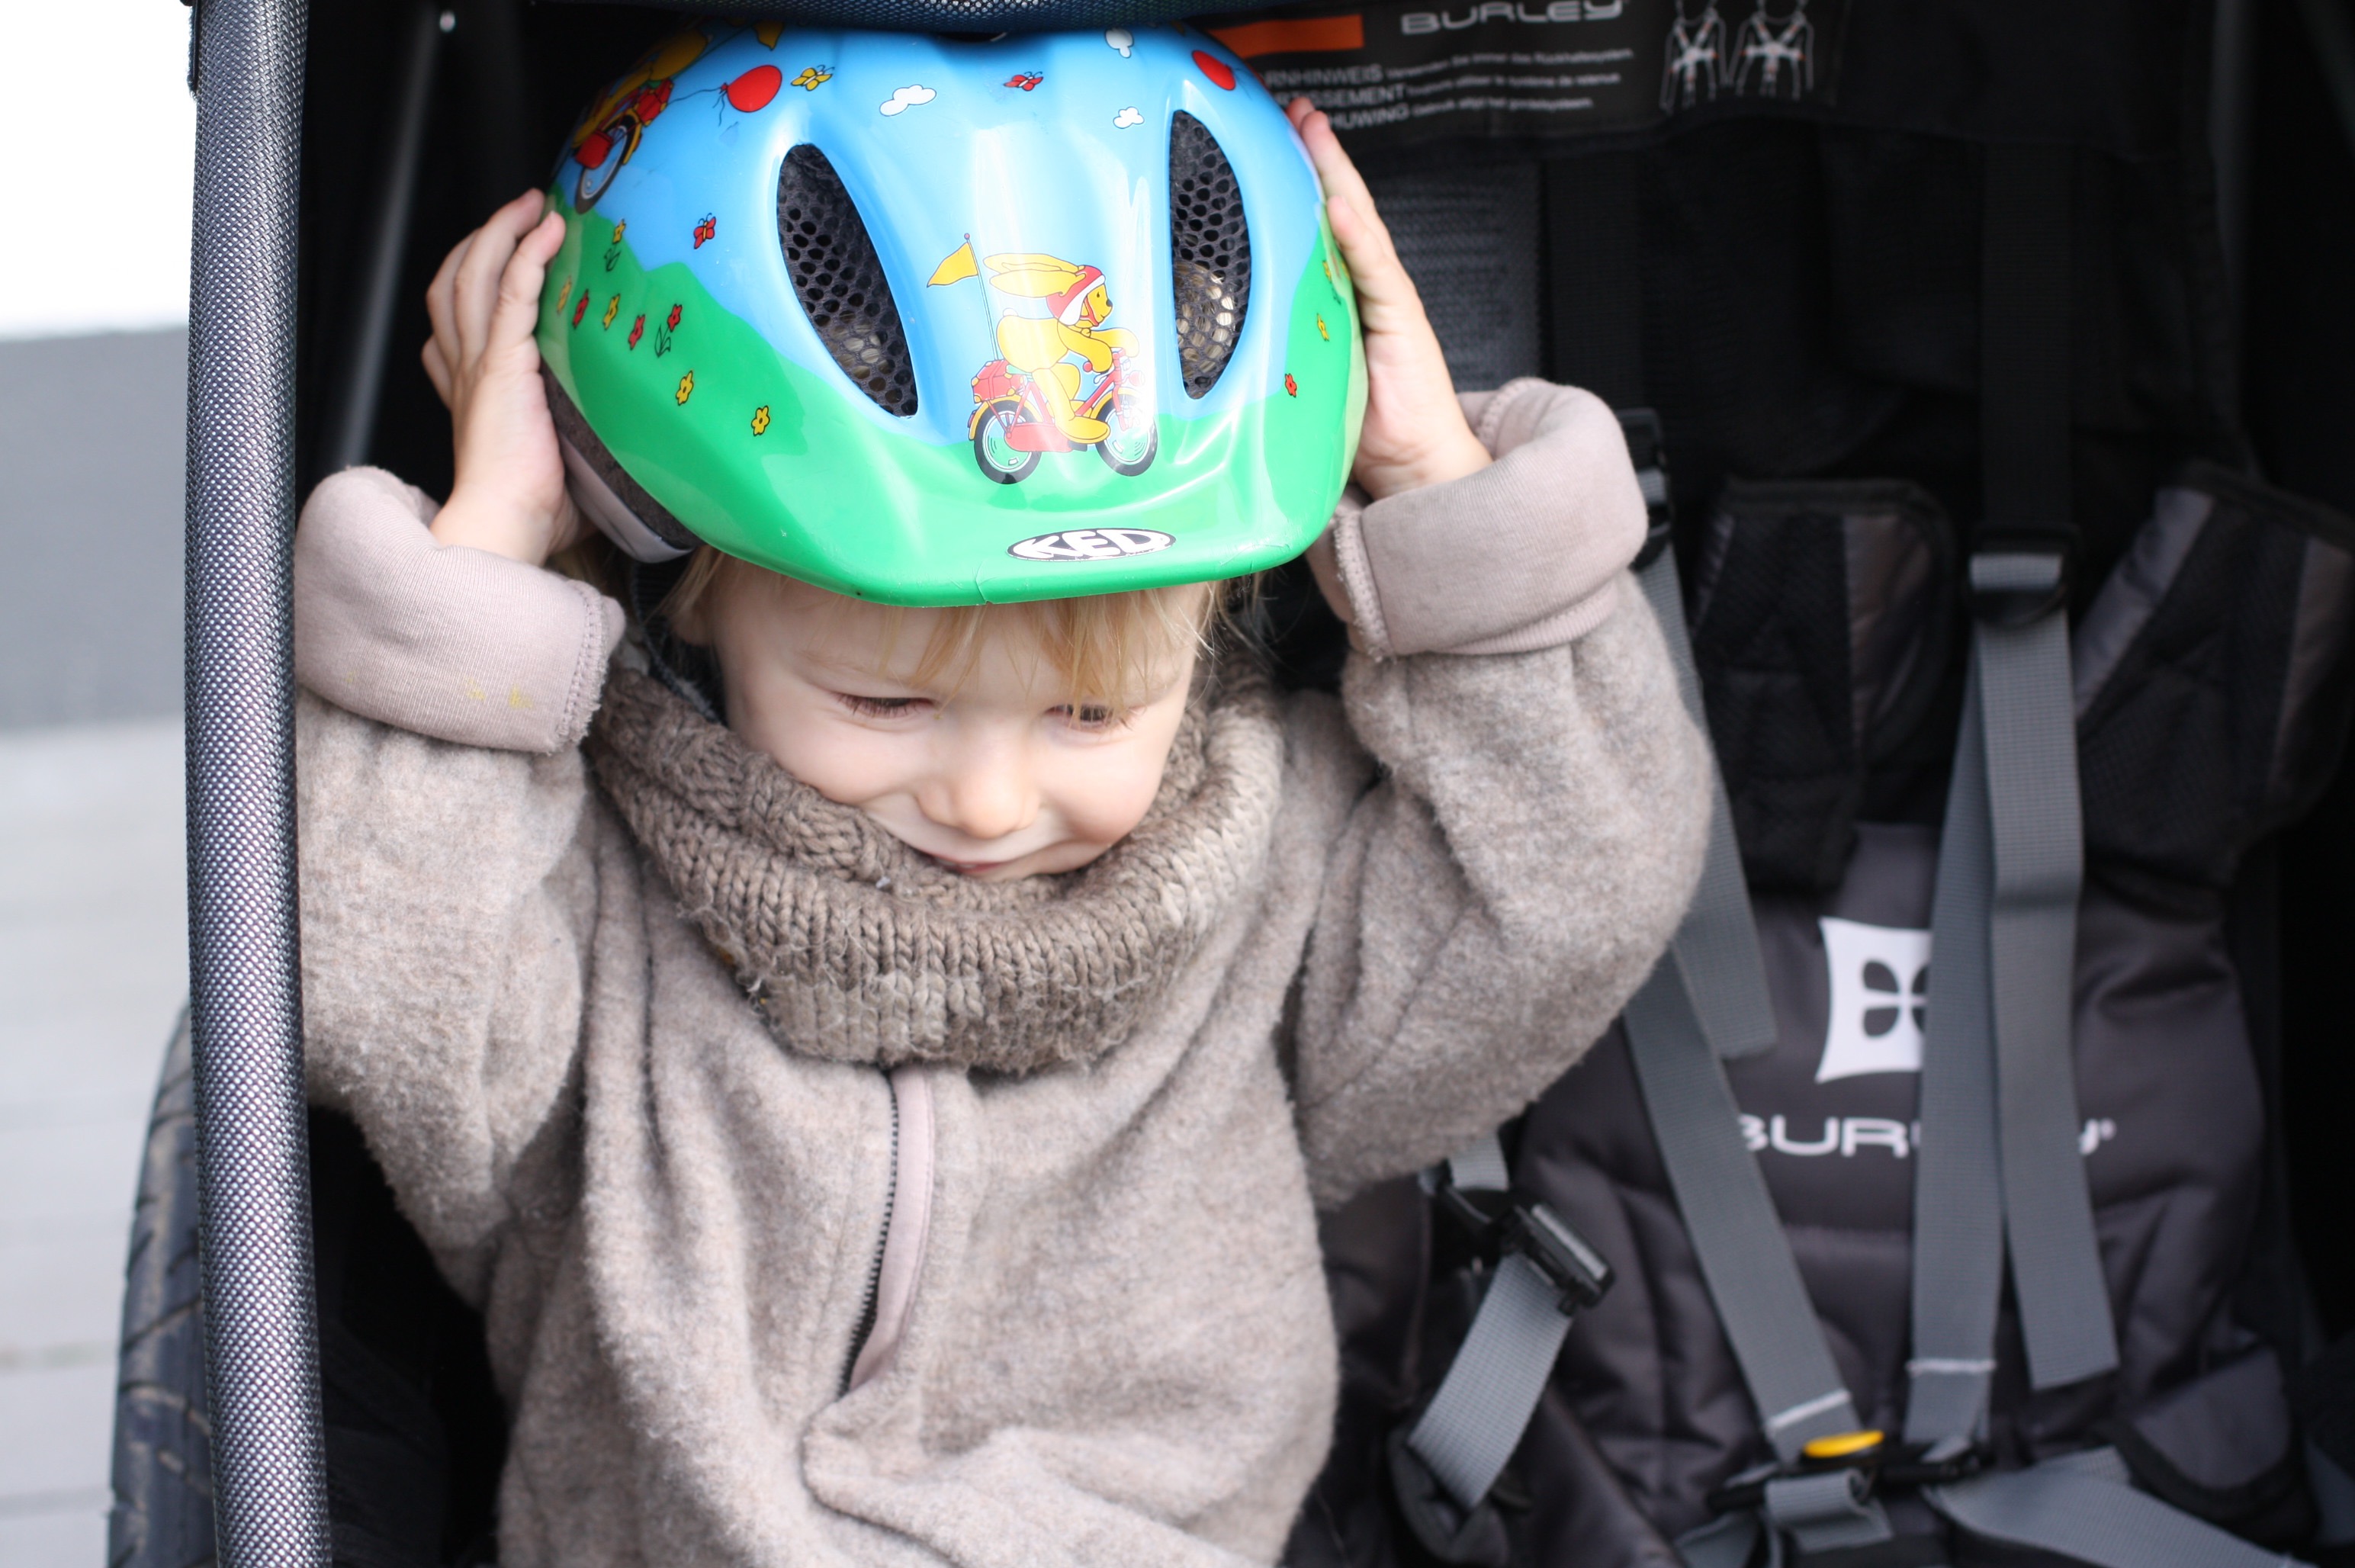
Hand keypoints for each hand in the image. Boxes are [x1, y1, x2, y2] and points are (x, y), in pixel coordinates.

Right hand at [421, 189, 584, 565]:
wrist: (506, 527)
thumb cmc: (532, 514)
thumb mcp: (555, 465)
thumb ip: (575, 442)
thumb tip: (629, 453)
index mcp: (472, 395)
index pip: (452, 328)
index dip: (469, 286)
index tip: (502, 264)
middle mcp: (466, 372)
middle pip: (455, 284)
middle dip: (482, 240)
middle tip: (519, 212)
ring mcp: (479, 363)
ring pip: (472, 275)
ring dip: (501, 231)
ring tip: (531, 205)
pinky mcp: (502, 363)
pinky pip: (510, 290)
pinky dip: (526, 252)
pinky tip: (546, 227)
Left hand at [1288, 97, 1489, 501]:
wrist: (1413, 472)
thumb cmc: (1360, 435)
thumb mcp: (1296, 382)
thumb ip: (1269, 351)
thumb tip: (1206, 345)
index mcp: (1337, 301)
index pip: (1313, 228)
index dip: (1294, 183)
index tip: (1266, 143)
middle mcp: (1363, 292)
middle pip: (1338, 210)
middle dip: (1316, 157)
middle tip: (1293, 112)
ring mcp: (1386, 301)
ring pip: (1357, 225)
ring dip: (1335, 174)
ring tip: (1314, 132)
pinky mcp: (1403, 320)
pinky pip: (1375, 270)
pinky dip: (1356, 234)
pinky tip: (1339, 202)